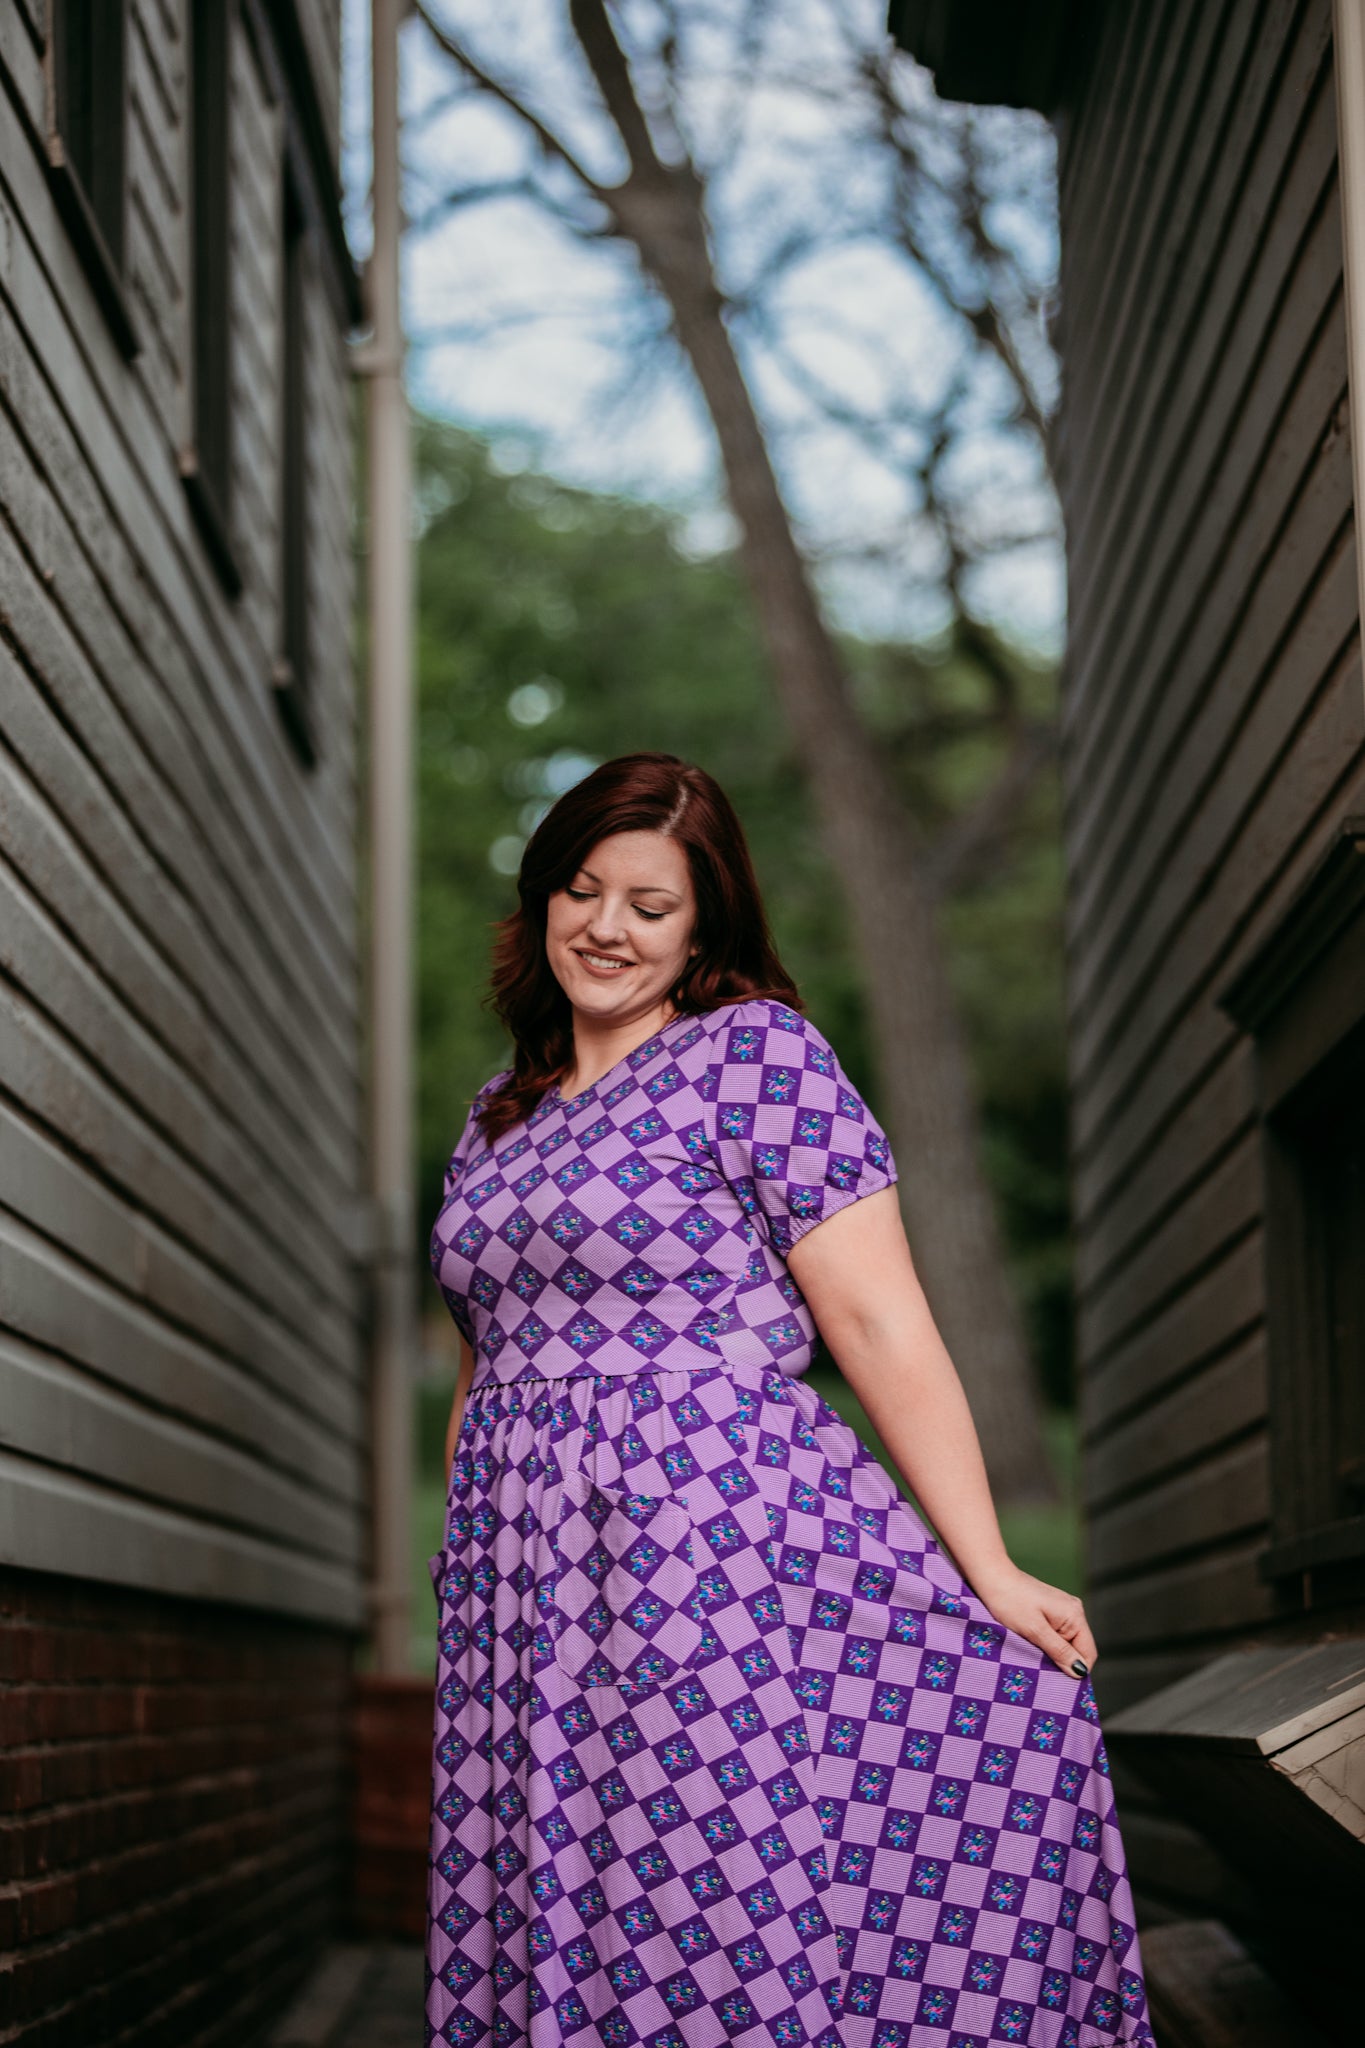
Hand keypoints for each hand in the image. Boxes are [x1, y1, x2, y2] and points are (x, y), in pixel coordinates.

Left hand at [968, 1560, 1097, 1677]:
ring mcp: (1062, 1610)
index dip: (1077, 1672)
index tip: (1058, 1684)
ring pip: (1066, 1643)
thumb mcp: (1034, 1630)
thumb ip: (1059, 1651)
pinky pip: (1056, 1634)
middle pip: (1078, 1649)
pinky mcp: (1050, 1610)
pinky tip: (1031, 1646)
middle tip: (1042, 1674)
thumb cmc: (1009, 1601)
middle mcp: (1074, 1611)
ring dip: (1053, 1654)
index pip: (1088, 1654)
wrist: (990, 1575)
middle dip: (1063, 1664)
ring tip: (1034, 1660)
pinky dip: (1047, 1644)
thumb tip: (1081, 1672)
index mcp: (1074, 1615)